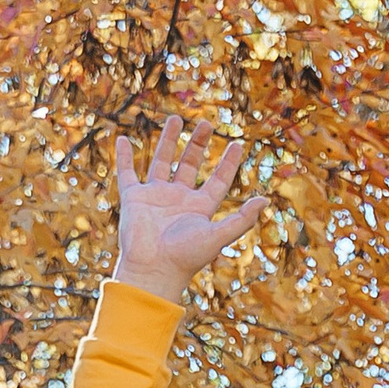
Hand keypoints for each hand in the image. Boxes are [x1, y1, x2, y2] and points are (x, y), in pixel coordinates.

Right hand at [111, 119, 268, 302]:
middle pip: (190, 164)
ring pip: (162, 161)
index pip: (218, 180)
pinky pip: (127, 172)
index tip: (238, 144)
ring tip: (176, 118)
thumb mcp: (217, 235)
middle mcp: (179, 199)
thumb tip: (265, 200)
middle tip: (207, 123)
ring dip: (168, 140)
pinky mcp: (133, 198)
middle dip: (198, 144)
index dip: (228, 163)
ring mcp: (155, 197)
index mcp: (200, 208)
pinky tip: (123, 139)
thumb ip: (241, 219)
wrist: (154, 269)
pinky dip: (124, 156)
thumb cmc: (186, 256)